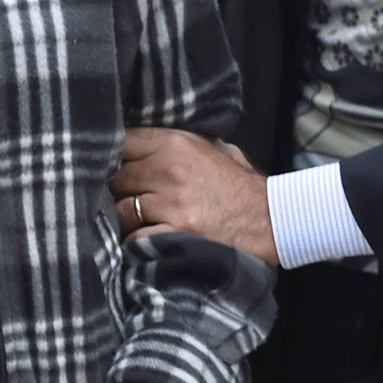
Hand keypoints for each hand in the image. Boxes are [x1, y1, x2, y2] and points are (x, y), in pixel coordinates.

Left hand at [112, 128, 278, 265]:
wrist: (272, 219)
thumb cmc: (241, 185)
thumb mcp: (215, 148)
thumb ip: (179, 142)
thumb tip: (144, 140)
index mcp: (176, 142)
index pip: (122, 141)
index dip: (111, 156)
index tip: (109, 167)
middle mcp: (169, 169)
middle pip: (115, 177)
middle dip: (114, 190)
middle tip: (119, 199)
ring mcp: (172, 202)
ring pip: (121, 208)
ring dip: (122, 218)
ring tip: (130, 223)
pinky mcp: (176, 232)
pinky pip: (136, 237)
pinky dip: (135, 242)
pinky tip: (142, 242)